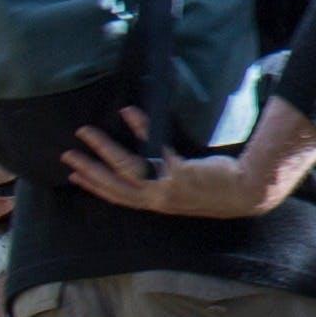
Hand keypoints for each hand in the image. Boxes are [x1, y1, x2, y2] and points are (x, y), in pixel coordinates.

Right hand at [60, 101, 315, 221]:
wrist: (248, 192)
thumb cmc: (221, 188)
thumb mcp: (186, 189)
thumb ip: (165, 179)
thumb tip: (150, 161)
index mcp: (157, 205)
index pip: (118, 197)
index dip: (95, 188)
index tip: (75, 178)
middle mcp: (157, 200)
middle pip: (112, 185)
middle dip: (88, 170)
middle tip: (67, 155)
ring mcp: (166, 187)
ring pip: (125, 168)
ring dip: (102, 149)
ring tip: (85, 131)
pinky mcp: (178, 172)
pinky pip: (152, 146)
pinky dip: (139, 127)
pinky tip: (128, 111)